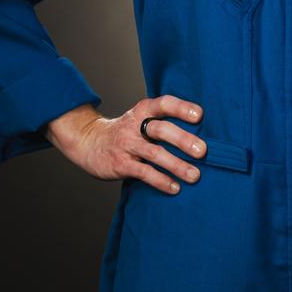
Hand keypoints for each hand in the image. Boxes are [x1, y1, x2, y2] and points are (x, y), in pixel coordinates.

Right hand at [44, 95, 205, 192]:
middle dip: (183, 140)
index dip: (181, 108)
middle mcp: (134, 125)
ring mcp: (127, 145)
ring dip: (176, 165)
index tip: (200, 115)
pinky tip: (175, 187)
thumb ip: (162, 122)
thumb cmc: (126, 132)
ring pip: (155, 154)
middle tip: (203, 151)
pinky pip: (143, 173)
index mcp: (142, 110)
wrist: (88, 142)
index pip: (163, 104)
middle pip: (161, 129)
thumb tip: (200, 133)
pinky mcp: (121, 164)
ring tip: (195, 175)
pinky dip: (160, 181)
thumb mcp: (140, 118)